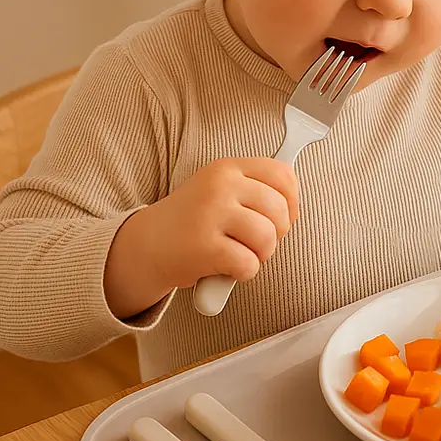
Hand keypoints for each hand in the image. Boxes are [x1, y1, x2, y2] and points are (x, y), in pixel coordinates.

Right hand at [104, 157, 298, 317]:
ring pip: (268, 238)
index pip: (282, 174)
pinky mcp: (204, 247)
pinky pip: (249, 264)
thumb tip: (295, 207)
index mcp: (227, 168)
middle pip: (279, 209)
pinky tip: (228, 268)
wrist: (146, 246)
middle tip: (257, 242)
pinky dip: (245, 273)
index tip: (282, 217)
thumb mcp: (220, 191)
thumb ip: (256, 191)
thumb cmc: (193, 221)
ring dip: (262, 255)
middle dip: (277, 233)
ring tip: (242, 254)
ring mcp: (210, 214)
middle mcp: (219, 186)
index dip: (292, 200)